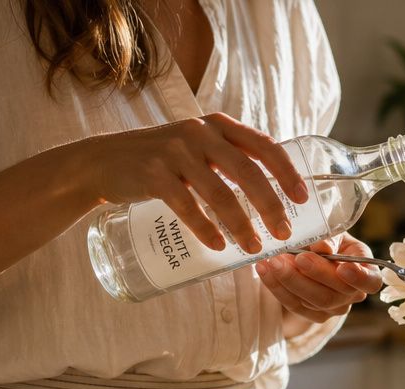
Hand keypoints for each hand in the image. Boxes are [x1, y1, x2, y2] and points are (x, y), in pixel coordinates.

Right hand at [79, 113, 305, 252]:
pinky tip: (219, 246)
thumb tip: (276, 190)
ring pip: (219, 193)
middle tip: (284, 233)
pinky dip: (206, 228)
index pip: (263, 145)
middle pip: (247, 173)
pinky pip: (186, 205)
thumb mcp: (199, 147)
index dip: (287, 172)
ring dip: (241, 225)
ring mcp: (174, 151)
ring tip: (254, 247)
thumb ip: (231, 158)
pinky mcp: (152, 174)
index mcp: (217, 125)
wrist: (102, 162)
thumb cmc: (163, 160)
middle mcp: (199, 133)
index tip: (303, 198)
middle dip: (271, 206)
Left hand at [256, 234, 381, 322]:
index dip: (359, 278)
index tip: (343, 267)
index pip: (371, 282)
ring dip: (290, 280)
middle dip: (314, 274)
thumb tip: (321, 246)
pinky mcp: (311, 315)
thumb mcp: (333, 233)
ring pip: (313, 301)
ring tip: (273, 260)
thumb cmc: (328, 240)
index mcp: (367, 271)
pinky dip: (276, 287)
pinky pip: (294, 305)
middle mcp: (353, 294)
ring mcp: (333, 308)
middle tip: (295, 256)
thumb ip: (329, 239)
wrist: (311, 254)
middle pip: (336, 293)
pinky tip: (264, 269)